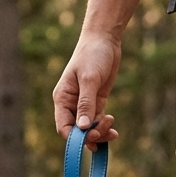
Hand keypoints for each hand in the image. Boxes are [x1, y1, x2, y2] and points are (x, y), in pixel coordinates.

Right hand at [53, 31, 120, 149]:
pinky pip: (97, 121)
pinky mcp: (96, 102)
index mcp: (62, 99)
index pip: (63, 127)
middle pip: (77, 130)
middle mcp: (70, 105)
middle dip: (90, 134)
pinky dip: (104, 127)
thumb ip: (86, 104)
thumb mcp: (89, 79)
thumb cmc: (92, 55)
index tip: (90, 137)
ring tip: (113, 130)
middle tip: (106, 129)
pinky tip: (113, 129)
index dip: (75, 137)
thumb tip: (82, 127)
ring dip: (99, 132)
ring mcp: (83, 104)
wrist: (104, 39)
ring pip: (88, 128)